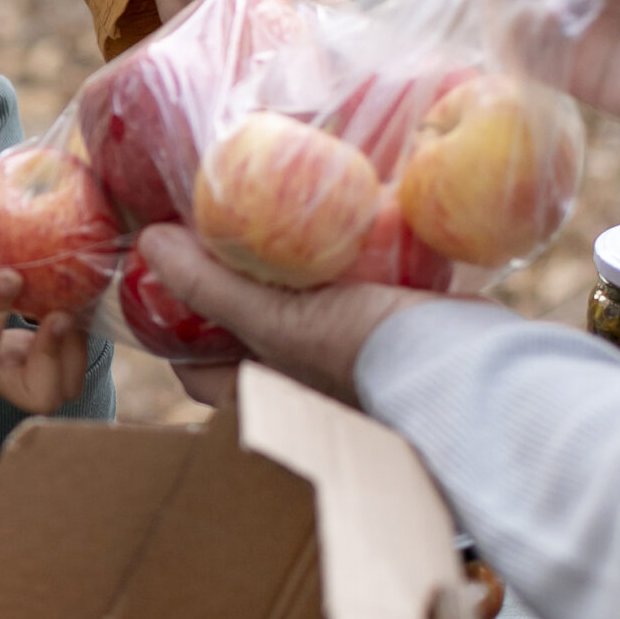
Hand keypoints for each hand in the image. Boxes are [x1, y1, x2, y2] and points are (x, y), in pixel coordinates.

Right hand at [0, 268, 92, 475]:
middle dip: (57, 354)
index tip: (10, 274)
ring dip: (73, 350)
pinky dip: (75, 344)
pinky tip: (64, 307)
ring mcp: (13, 381)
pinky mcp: (25, 374)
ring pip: (61, 388)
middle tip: (58, 316)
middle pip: (41, 394)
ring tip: (65, 308)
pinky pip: (63, 370)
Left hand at [138, 224, 429, 408]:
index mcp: (263, 396)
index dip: (172, 327)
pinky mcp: (384, 331)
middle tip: (214, 235)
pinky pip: (343, 295)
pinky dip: (330, 267)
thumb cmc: (364, 353)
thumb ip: (211, 288)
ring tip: (262, 222)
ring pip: (292, 312)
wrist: (470, 362)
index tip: (165, 273)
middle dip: (230, 290)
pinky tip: (323, 229)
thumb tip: (149, 244)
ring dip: (281, 273)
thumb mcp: (278, 321)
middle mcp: (297, 386)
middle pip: (242, 334)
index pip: (195, 370)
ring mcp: (343, 360)